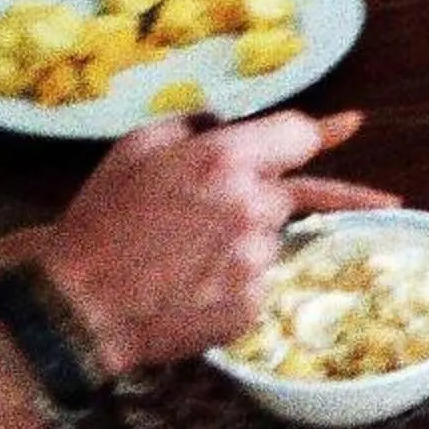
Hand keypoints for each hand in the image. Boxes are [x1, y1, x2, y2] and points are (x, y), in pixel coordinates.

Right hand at [35, 108, 396, 373]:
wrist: (78, 307)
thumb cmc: (103, 221)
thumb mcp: (139, 147)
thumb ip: (198, 124)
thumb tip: (235, 121)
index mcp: (225, 161)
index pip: (300, 135)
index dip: (317, 132)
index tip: (350, 126)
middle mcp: (251, 208)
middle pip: (291, 191)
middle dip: (263, 195)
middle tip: (217, 217)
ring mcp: (255, 261)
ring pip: (272, 238)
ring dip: (246, 239)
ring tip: (184, 255)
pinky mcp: (251, 306)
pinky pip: (259, 281)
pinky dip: (235, 280)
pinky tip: (190, 284)